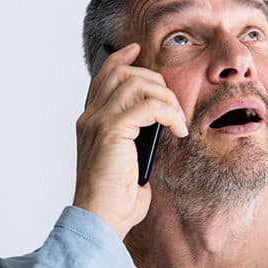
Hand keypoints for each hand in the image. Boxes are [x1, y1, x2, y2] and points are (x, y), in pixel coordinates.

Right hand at [73, 43, 187, 239]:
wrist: (103, 217)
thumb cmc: (117, 195)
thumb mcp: (128, 157)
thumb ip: (135, 135)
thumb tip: (158, 121)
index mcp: (91, 121)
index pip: (104, 77)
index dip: (122, 59)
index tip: (139, 50)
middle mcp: (91, 117)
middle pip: (124, 74)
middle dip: (157, 82)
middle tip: (174, 107)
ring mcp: (98, 122)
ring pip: (137, 85)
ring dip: (166, 98)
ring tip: (177, 120)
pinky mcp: (112, 131)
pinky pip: (147, 106)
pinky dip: (168, 113)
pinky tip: (177, 130)